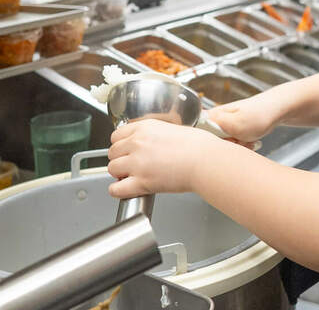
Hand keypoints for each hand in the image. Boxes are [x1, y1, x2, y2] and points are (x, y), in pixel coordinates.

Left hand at [107, 120, 221, 197]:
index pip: (116, 135)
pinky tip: (127, 190)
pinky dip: (118, 191)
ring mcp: (137, 163)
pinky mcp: (141, 182)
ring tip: (132, 177)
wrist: (206, 161)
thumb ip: (156, 135)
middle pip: (112, 152)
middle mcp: (137, 143)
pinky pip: (116, 189)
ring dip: (120, 174)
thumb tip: (152, 143)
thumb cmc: (199, 146)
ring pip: (112, 169)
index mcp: (145, 128)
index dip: (121, 145)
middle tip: (130, 165)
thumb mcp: (173, 129)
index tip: (126, 150)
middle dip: (120, 159)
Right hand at [206, 94, 283, 143]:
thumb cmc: (259, 114)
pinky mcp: (233, 131)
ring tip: (248, 140)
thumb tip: (195, 128)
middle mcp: (215, 120)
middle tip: (239, 141)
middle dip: (228, 148)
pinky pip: (234, 146)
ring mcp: (225, 126)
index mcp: (212, 116)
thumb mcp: (236, 123)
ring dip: (238, 148)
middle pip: (212, 144)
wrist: (277, 110)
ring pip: (225, 146)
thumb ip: (214, 126)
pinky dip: (244, 146)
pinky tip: (252, 142)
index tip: (225, 143)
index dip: (211, 145)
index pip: (199, 136)